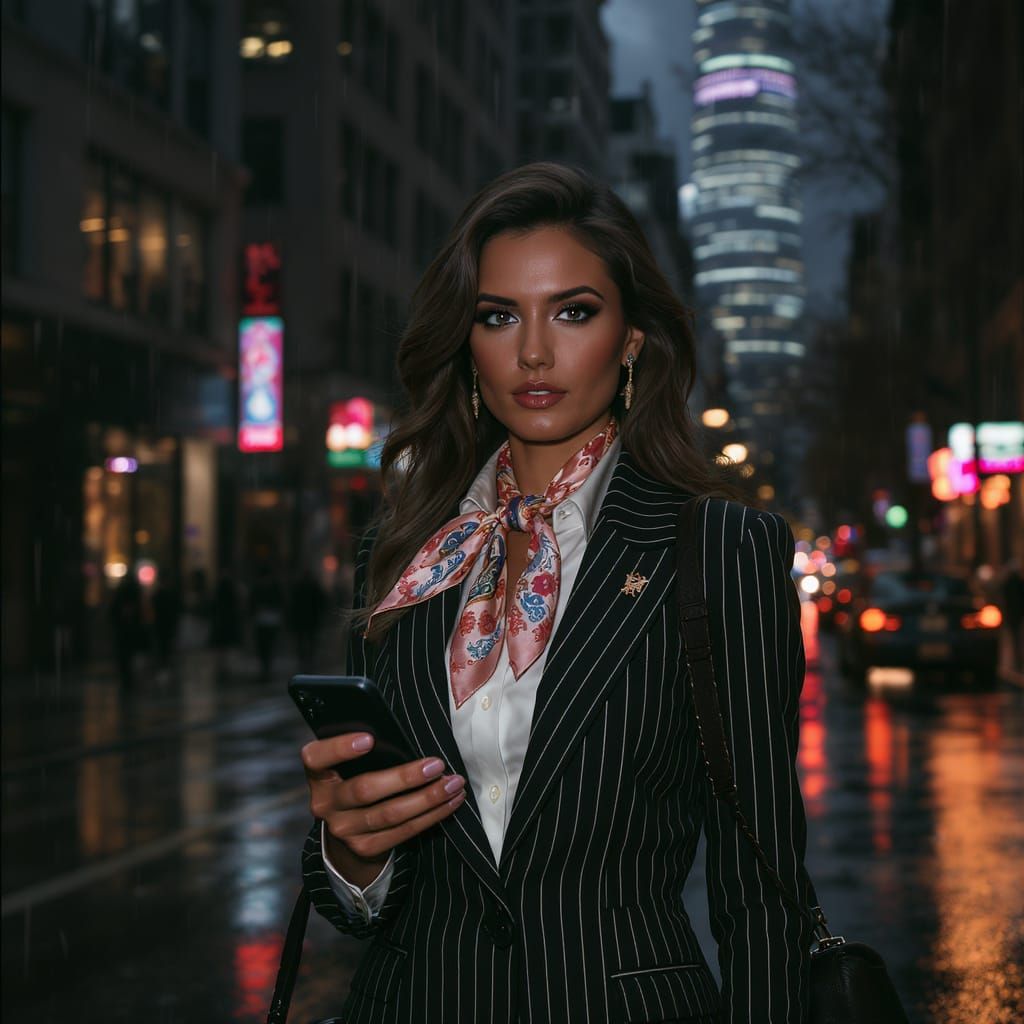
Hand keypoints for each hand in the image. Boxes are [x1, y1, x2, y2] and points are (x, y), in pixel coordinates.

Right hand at [301, 733, 465, 886]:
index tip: (369, 738)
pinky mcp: (365, 847)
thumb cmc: (357, 777)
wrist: (348, 826)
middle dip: (405, 777)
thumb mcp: (350, 763)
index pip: (316, 758)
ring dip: (427, 798)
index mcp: (319, 775)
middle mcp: (326, 804)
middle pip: (364, 790)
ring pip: (389, 814)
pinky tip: (450, 802)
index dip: (339, 749)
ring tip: (453, 783)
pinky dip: (431, 816)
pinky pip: (403, 832)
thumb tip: (403, 732)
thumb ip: (367, 749)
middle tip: (437, 764)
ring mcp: (344, 829)